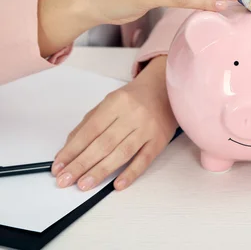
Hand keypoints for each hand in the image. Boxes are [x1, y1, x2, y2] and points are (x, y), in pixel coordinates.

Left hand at [51, 56, 176, 190]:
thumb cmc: (135, 98)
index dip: (73, 149)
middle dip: (81, 164)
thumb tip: (70, 149)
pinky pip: (145, 159)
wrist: (167, 90)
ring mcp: (148, 128)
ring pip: (122, 153)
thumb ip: (90, 122)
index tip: (58, 166)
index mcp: (117, 102)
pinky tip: (117, 185)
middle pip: (103, 143)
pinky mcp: (160, 140)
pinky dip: (131, 173)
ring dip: (101, 171)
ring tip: (83, 184)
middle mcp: (133, 115)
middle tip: (65, 180)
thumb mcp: (110, 102)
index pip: (90, 130)